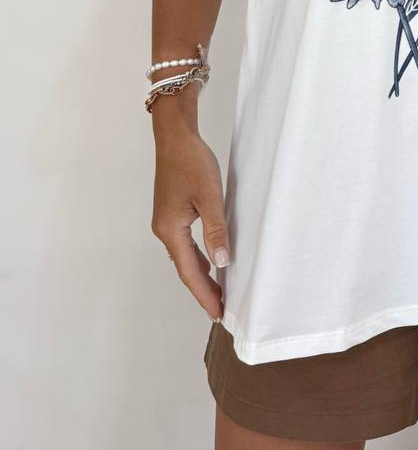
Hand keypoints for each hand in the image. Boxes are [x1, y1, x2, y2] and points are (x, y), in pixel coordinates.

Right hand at [150, 128, 230, 320]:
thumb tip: (222, 263)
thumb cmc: (191, 162)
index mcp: (170, 230)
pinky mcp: (171, 212)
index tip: (218, 312)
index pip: (189, 272)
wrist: (175, 137)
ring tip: (218, 291)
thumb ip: (216, 230)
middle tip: (221, 309)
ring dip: (201, 274)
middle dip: (203, 289)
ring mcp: (166, 221)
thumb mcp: (210, 197)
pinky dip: (198, 256)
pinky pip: (185, 243)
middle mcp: (164, 230)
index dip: (204, 293)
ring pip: (185, 256)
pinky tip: (210, 260)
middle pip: (185, 268)